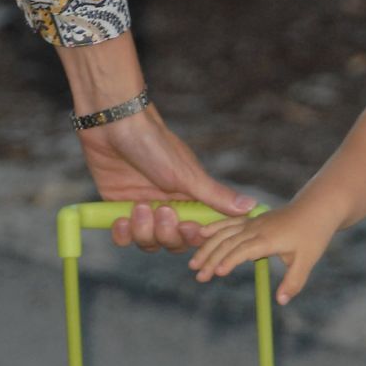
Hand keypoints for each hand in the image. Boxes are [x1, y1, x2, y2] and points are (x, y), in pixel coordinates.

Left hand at [77, 104, 255, 249]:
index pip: (199, 232)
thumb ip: (216, 195)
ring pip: (148, 242)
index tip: (188, 226)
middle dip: (167, 233)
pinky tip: (121, 219)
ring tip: (138, 207)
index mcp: (189, 199)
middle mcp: (167, 206)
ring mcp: (142, 209)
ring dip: (143, 231)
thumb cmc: (154, 143)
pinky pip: (123, 237)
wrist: (113, 123)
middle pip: (172, 242)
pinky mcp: (118, 207)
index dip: (194, 237)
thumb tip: (251, 206)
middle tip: (161, 210)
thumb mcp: (187, 174)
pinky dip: (122, 234)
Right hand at [188, 200, 337, 303]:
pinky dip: (215, 228)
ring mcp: (253, 222)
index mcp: (269, 239)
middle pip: (229, 243)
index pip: (244, 250)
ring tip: (193, 263)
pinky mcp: (252, 219)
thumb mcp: (307, 261)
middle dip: (212, 259)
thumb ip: (293, 282)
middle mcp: (257, 228)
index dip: (230, 260)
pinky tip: (201, 233)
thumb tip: (281, 301)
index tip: (218, 273)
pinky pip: (229, 223)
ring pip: (225, 233)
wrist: (317, 207)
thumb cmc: (313, 234)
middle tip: (198, 277)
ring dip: (208, 247)